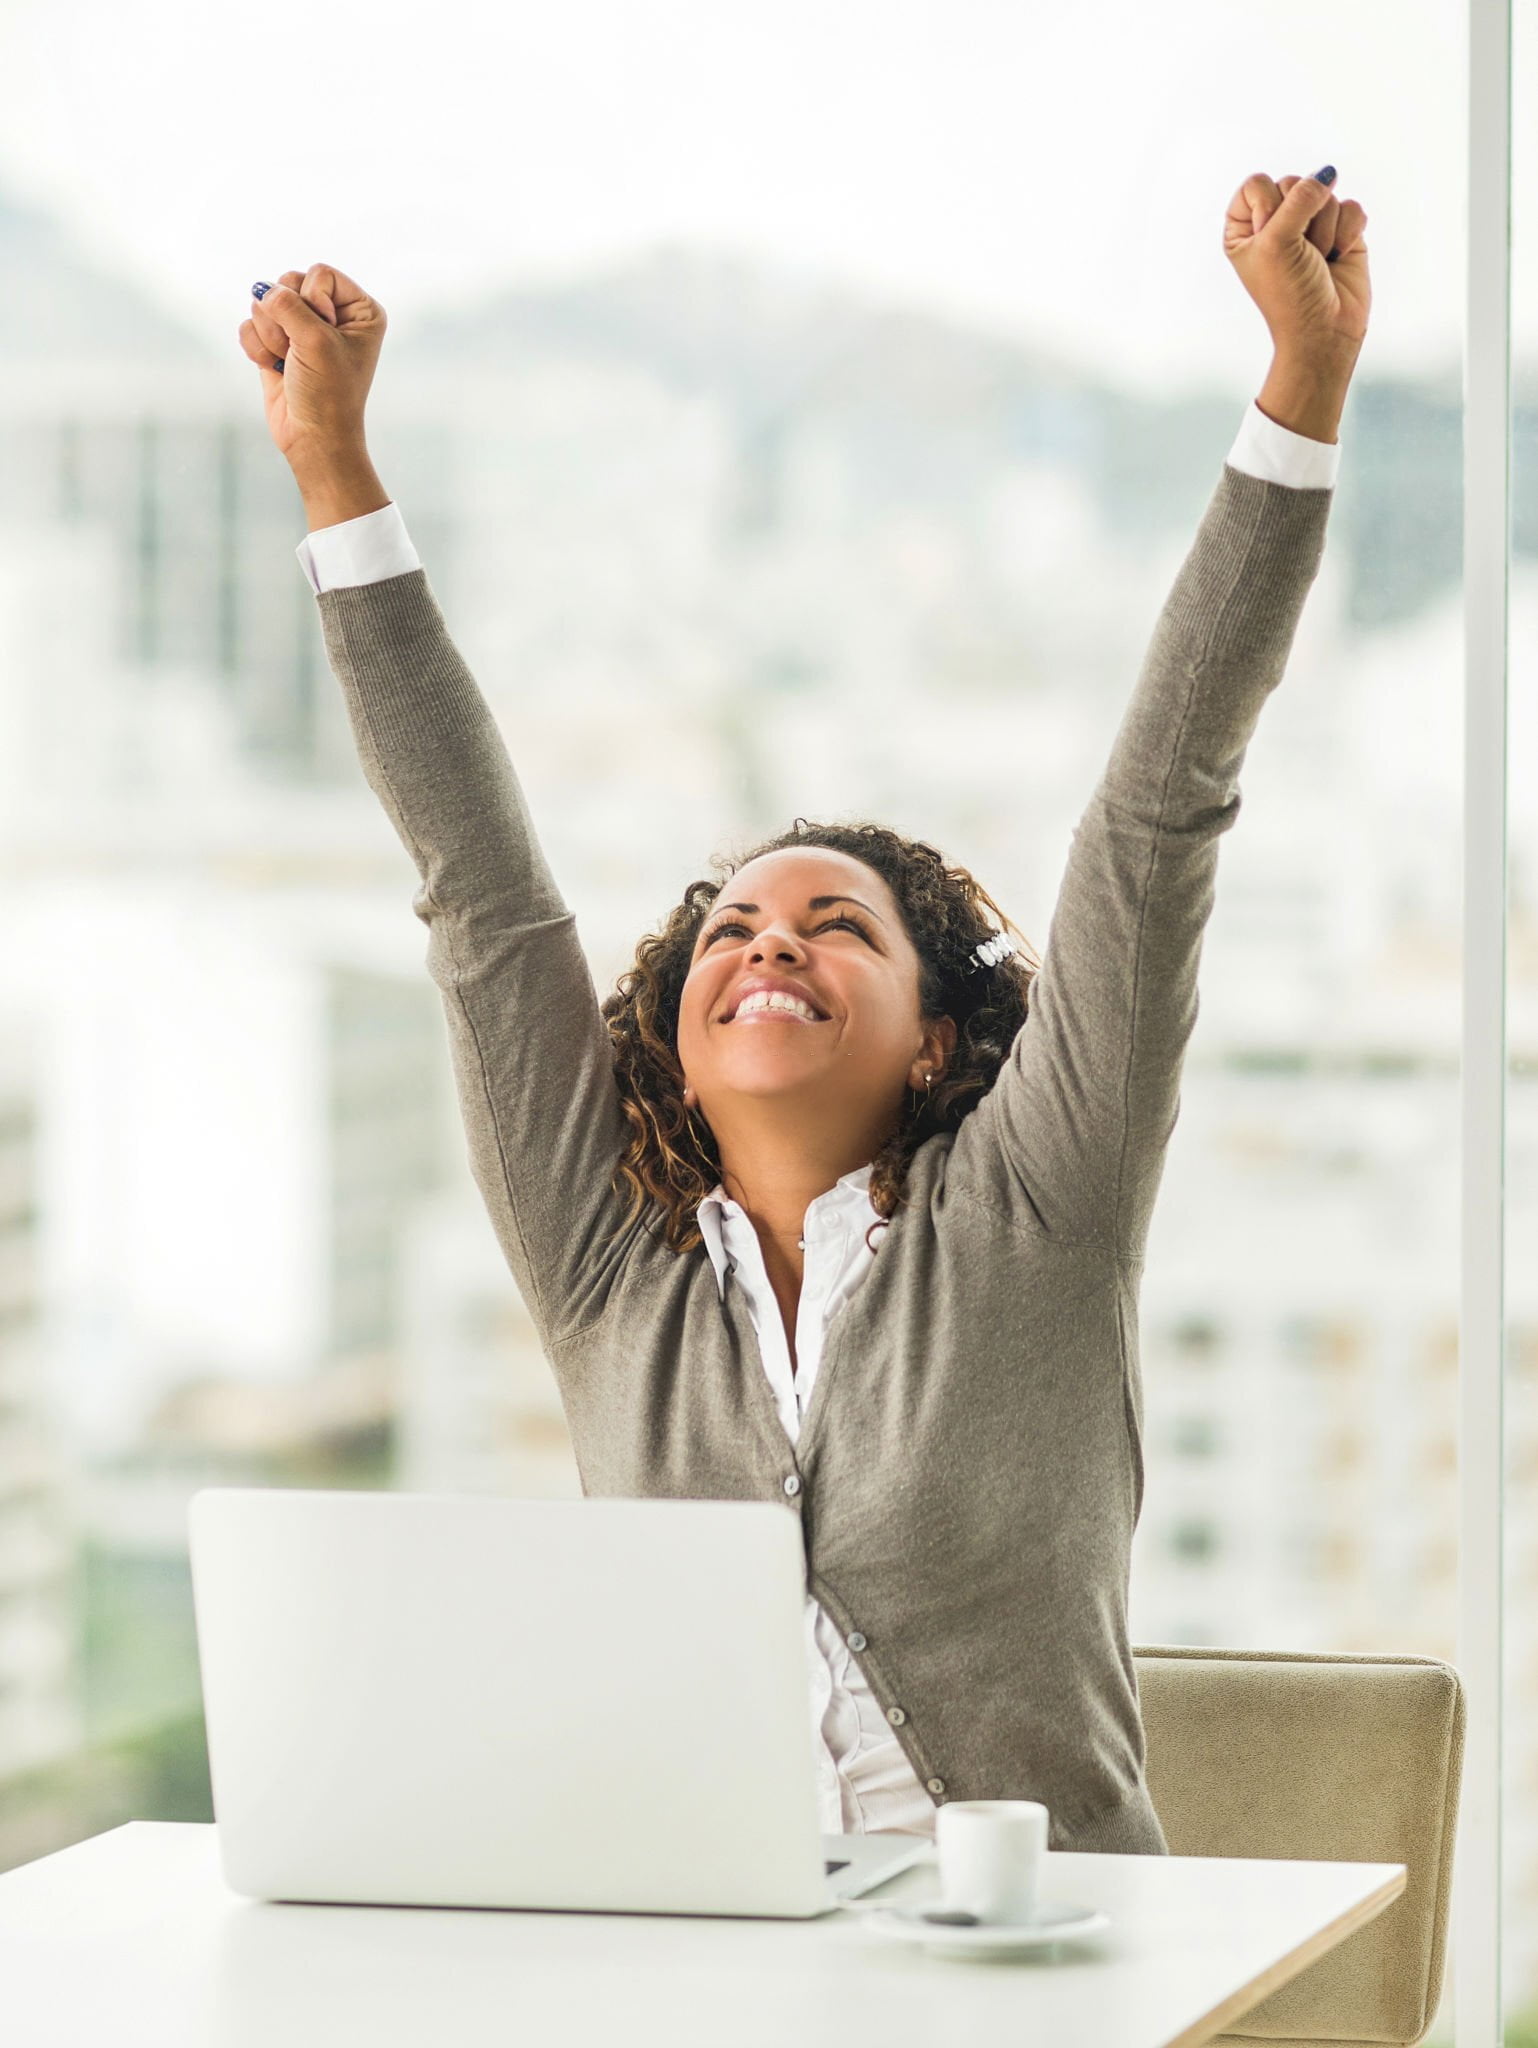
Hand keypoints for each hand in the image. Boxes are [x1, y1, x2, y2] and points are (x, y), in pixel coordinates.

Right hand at [236, 264, 387, 465]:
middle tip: (302, 352)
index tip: (326, 337)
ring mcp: (302, 327)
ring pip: (266, 302)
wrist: (312, 438)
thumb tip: (261, 289)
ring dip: (272, 336)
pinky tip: (274, 367)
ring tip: (290, 362)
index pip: (320, 273)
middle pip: (289, 282)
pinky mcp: (277, 342)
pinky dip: (257, 347)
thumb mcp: (315, 341)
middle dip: (287, 318)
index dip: (313, 301)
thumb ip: (288, 303)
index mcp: (360, 309)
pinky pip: (251, 323)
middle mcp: (333, 313)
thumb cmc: (328, 393)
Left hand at [1223, 171, 1369, 363]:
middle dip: (1302, 220)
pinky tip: (1339, 256)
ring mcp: (1310, 225)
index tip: (1269, 239)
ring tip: (1318, 260)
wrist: (1324, 330)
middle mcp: (1275, 223)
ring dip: (1324, 231)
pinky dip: (1348, 231)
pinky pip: (1350, 206)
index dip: (1268, 205)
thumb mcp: (1278, 242)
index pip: (1256, 184)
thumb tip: (1327, 173)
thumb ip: (1299, 198)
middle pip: (1294, 183)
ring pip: (1325, 193)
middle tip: (1299, 255)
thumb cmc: (1289, 294)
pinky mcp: (1341, 230)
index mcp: (1244, 228)